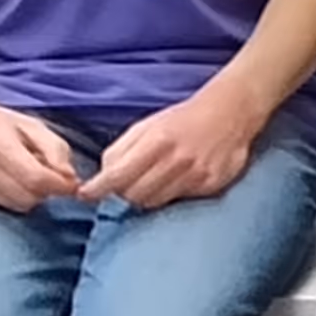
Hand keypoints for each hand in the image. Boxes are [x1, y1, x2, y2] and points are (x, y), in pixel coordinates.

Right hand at [0, 89, 80, 212]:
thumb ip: (55, 150)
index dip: (60, 186)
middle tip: (48, 178)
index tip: (71, 183)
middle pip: (28, 198)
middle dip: (45, 192)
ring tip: (26, 176)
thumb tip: (70, 179)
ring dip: (28, 196)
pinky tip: (6, 179)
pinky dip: (10, 197)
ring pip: (14, 206)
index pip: (37, 179)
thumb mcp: (31, 125)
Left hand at [79, 83, 261, 210]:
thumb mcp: (148, 125)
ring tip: (151, 180)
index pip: (117, 175)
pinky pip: (177, 200)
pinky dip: (169, 194)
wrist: (230, 112)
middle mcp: (176, 161)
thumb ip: (123, 149)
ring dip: (145, 195)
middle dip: (123, 192)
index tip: (85, 194)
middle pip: (133, 195)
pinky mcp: (210, 186)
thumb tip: (103, 175)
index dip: (97, 189)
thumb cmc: (183, 118)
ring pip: (154, 202)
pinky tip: (175, 179)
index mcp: (157, 141)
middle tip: (127, 181)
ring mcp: (195, 175)